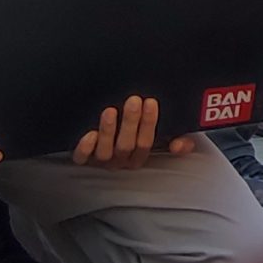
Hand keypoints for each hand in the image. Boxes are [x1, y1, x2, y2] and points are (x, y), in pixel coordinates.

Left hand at [72, 96, 192, 169]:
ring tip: (110, 112)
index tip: (150, 103)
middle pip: (126, 145)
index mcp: (139, 156)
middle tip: (133, 101)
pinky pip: (82, 158)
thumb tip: (179, 146)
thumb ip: (180, 141)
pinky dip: (85, 148)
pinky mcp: (83, 159)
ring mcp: (101, 161)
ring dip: (108, 132)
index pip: (146, 143)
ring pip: (105, 152)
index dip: (148, 124)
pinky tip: (89, 134)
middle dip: (130, 122)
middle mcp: (120, 160)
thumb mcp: (166, 138)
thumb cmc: (140, 136)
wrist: (110, 140)